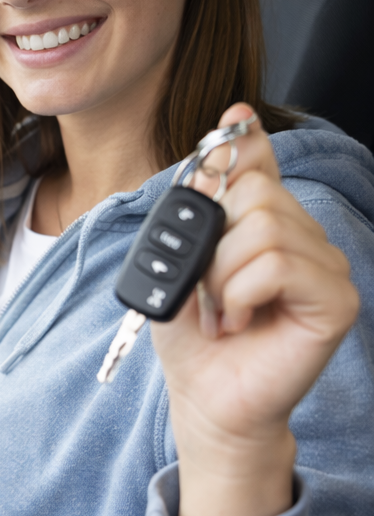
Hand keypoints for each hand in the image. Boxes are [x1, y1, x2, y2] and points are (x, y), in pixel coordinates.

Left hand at [151, 104, 358, 515]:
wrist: (206, 398)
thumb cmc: (193, 336)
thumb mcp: (181, 264)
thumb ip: (203, 209)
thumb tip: (226, 140)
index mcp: (265, 226)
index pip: (262, 166)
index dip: (245, 142)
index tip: (234, 117)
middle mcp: (302, 238)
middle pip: (257, 192)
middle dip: (213, 244)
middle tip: (209, 290)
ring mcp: (325, 267)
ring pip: (265, 227)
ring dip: (222, 277)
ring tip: (223, 311)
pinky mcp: (335, 300)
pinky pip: (279, 264)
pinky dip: (241, 294)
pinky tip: (240, 322)